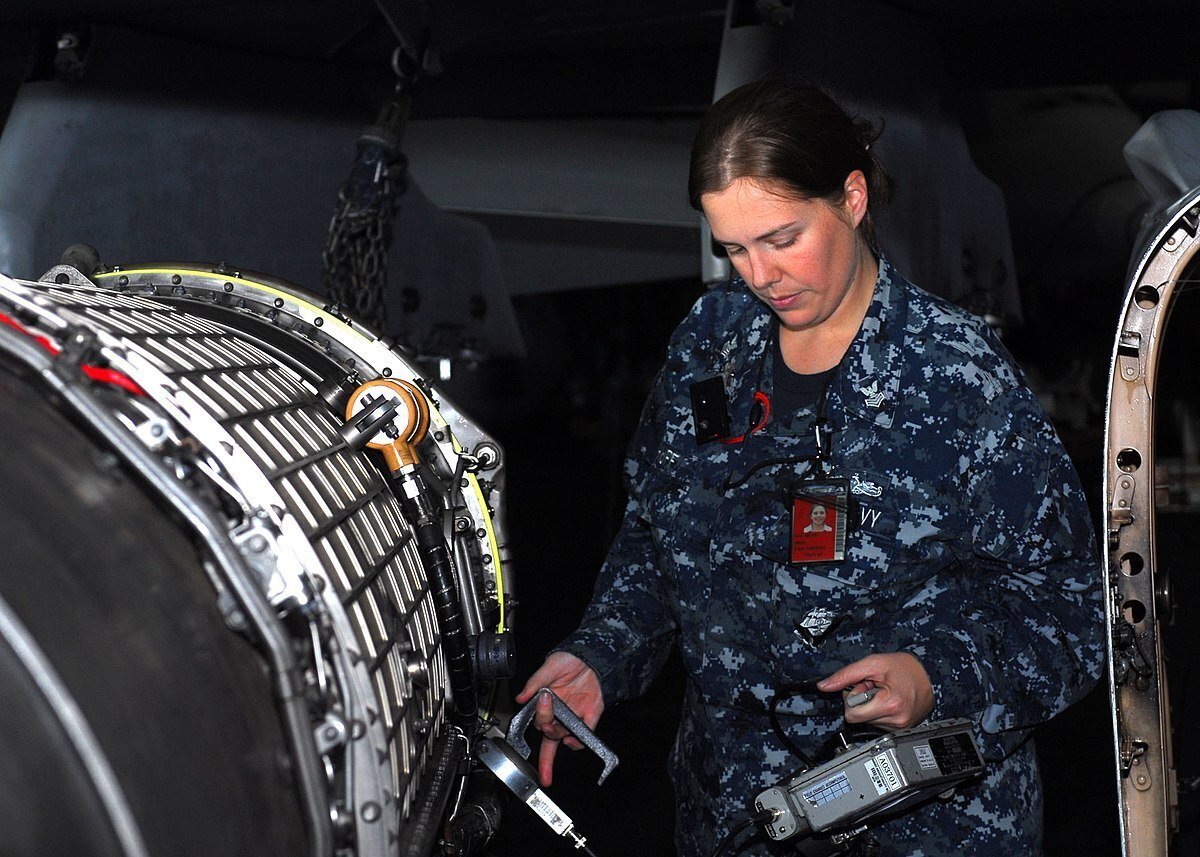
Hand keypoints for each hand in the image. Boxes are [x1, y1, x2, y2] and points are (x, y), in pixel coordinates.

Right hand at [515, 651, 604, 785]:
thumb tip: (520, 698)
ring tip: (557, 722)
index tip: (528, 751)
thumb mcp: (549, 668)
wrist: (592, 654)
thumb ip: (534, 683)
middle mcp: (559, 712)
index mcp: (546, 703)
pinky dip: (578, 741)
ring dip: (559, 734)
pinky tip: (573, 738)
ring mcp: (574, 715)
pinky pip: (584, 735)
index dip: (530, 742)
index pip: (536, 724)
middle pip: (549, 734)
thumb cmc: (568, 659)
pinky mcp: (590, 715)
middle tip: (546, 717)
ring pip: (563, 736)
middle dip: (546, 730)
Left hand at [817, 652, 933, 729]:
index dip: (852, 699)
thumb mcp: (872, 663)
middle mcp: (896, 721)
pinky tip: (889, 701)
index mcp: (889, 705)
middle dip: (861, 702)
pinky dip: (880, 712)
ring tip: (884, 694)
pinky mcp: (901, 730)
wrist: (931, 675)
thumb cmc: (905, 668)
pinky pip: (878, 724)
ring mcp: (900, 728)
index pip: (851, 716)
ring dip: (871, 706)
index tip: (862, 687)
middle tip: (874, 688)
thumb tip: (823, 686)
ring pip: (868, 722)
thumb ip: (845, 675)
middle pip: (859, 719)